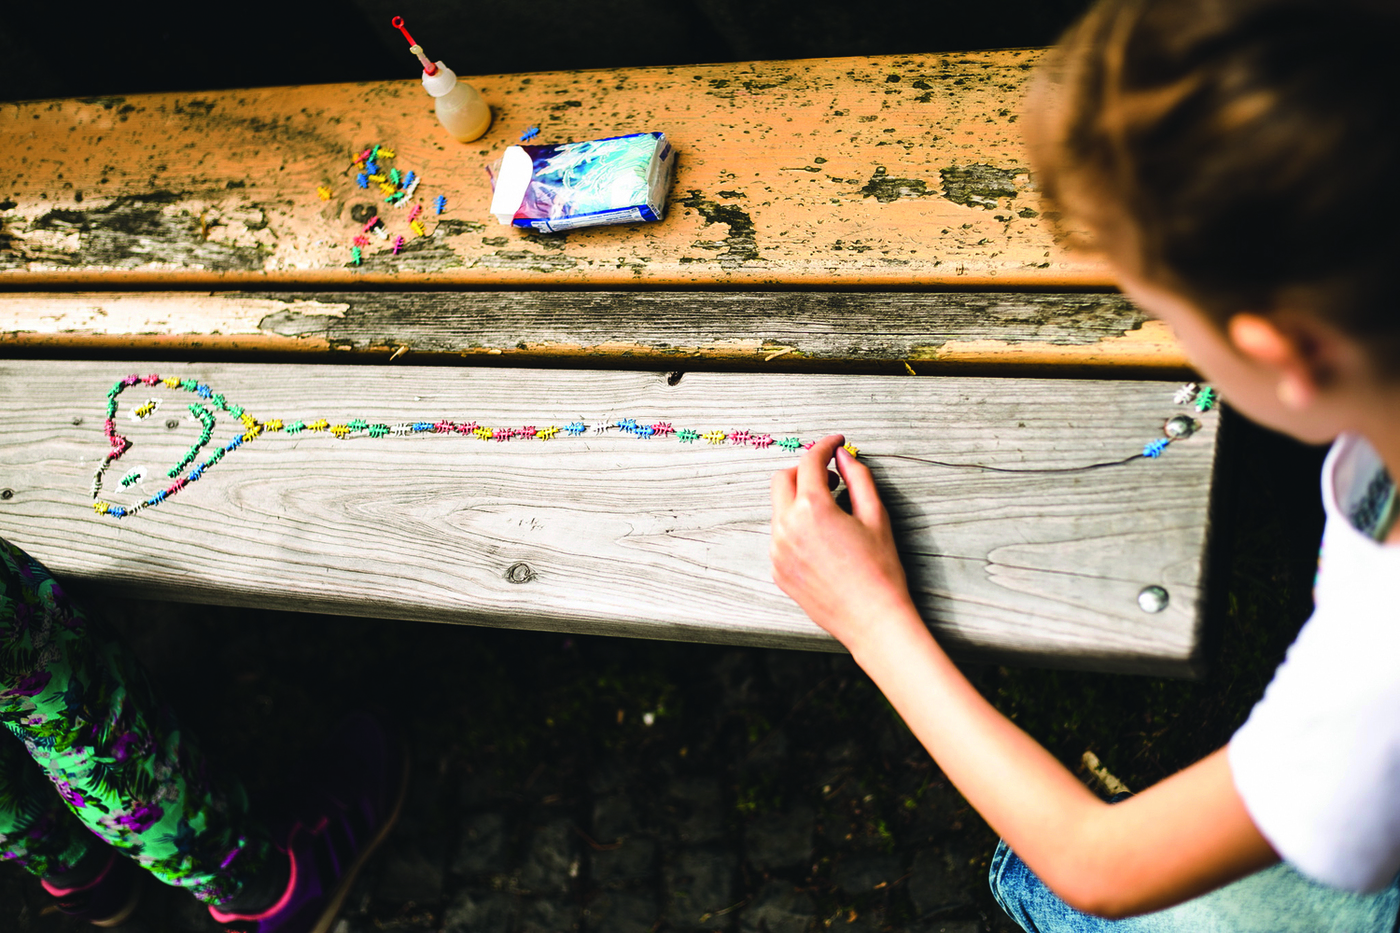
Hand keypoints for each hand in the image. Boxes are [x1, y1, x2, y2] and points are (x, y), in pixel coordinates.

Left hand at [769, 434, 916, 650]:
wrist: (872, 619)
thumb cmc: (880, 569)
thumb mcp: (876, 516)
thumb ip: (858, 477)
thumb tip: (843, 455)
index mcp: (812, 508)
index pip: (809, 461)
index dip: (824, 445)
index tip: (836, 442)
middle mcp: (786, 527)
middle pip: (781, 479)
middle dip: (803, 471)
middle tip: (831, 478)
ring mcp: (777, 551)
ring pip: (779, 509)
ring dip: (799, 501)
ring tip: (832, 513)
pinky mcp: (777, 570)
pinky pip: (780, 537)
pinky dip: (796, 528)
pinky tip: (823, 541)